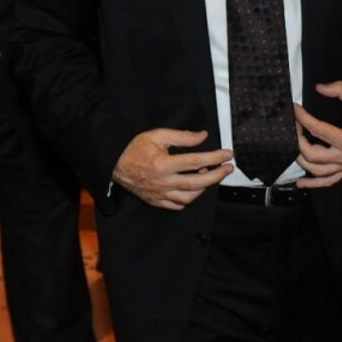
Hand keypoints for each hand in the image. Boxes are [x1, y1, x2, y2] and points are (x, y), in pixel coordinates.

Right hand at [112, 129, 232, 210]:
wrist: (114, 163)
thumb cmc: (134, 148)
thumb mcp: (157, 135)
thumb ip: (182, 136)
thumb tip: (203, 136)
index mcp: (164, 164)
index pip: (196, 161)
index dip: (215, 157)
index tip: (228, 154)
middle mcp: (163, 182)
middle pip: (198, 183)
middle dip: (217, 175)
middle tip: (228, 168)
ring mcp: (160, 194)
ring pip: (190, 197)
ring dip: (203, 188)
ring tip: (208, 176)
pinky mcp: (156, 201)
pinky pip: (177, 205)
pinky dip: (188, 199)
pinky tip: (192, 190)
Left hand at [294, 81, 341, 187]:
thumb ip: (340, 89)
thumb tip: (320, 88)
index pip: (316, 129)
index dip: (302, 118)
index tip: (295, 109)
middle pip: (311, 154)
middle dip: (298, 140)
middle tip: (294, 127)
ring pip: (315, 170)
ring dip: (301, 159)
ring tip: (294, 146)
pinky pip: (327, 182)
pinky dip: (313, 184)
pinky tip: (301, 183)